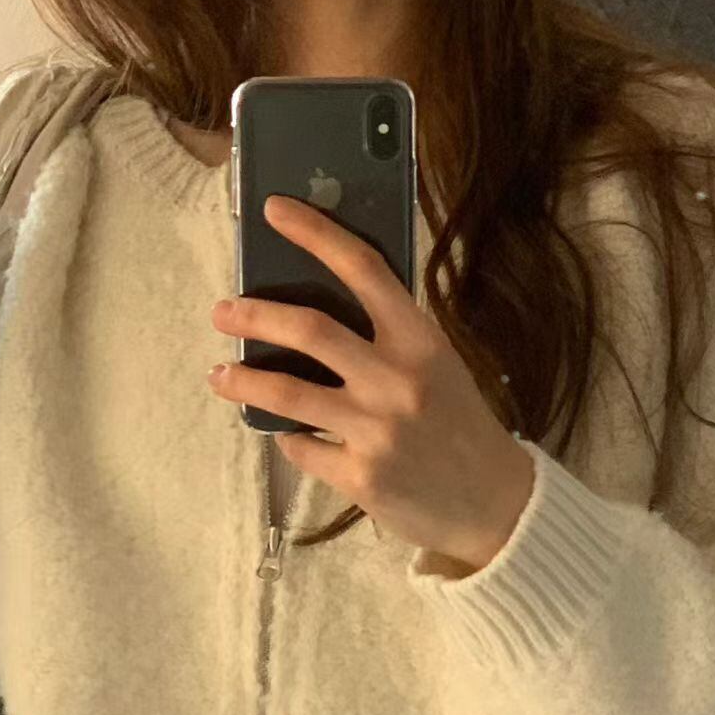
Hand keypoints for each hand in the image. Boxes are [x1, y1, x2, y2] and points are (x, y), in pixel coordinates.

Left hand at [206, 193, 533, 572]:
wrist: (494, 504)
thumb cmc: (459, 426)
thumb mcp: (438, 367)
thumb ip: (389, 337)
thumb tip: (313, 305)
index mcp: (420, 341)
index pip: (363, 269)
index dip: (315, 233)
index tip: (274, 210)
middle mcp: (397, 380)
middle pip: (309, 330)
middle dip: (255, 314)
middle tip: (223, 311)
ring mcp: (377, 431)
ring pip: (289, 395)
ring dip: (244, 380)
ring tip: (220, 374)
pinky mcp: (360, 476)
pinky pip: (301, 448)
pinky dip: (286, 438)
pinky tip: (283, 433)